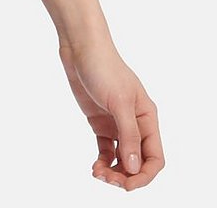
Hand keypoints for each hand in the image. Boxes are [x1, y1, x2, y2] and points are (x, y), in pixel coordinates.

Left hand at [57, 38, 164, 189]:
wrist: (80, 48)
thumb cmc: (104, 68)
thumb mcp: (119, 101)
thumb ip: (128, 135)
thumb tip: (134, 168)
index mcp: (147, 118)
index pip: (154, 157)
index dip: (144, 175)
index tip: (127, 185)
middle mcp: (135, 124)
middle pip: (137, 162)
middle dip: (125, 176)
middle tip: (107, 179)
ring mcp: (117, 124)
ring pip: (122, 159)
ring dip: (113, 172)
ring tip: (98, 174)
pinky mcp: (100, 122)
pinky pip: (106, 150)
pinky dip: (103, 162)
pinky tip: (94, 167)